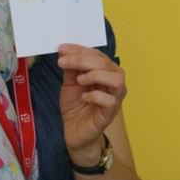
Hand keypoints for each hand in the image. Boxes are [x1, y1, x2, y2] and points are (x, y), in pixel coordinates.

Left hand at [57, 44, 126, 159]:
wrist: (75, 131)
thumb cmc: (76, 106)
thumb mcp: (69, 83)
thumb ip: (70, 68)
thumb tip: (65, 51)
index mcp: (105, 72)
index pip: (97, 54)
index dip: (79, 49)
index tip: (62, 48)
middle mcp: (114, 82)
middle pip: (106, 63)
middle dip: (82, 59)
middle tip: (63, 62)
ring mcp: (115, 98)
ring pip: (116, 79)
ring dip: (95, 75)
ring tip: (79, 80)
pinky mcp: (111, 113)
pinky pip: (110, 100)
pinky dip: (95, 95)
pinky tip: (84, 97)